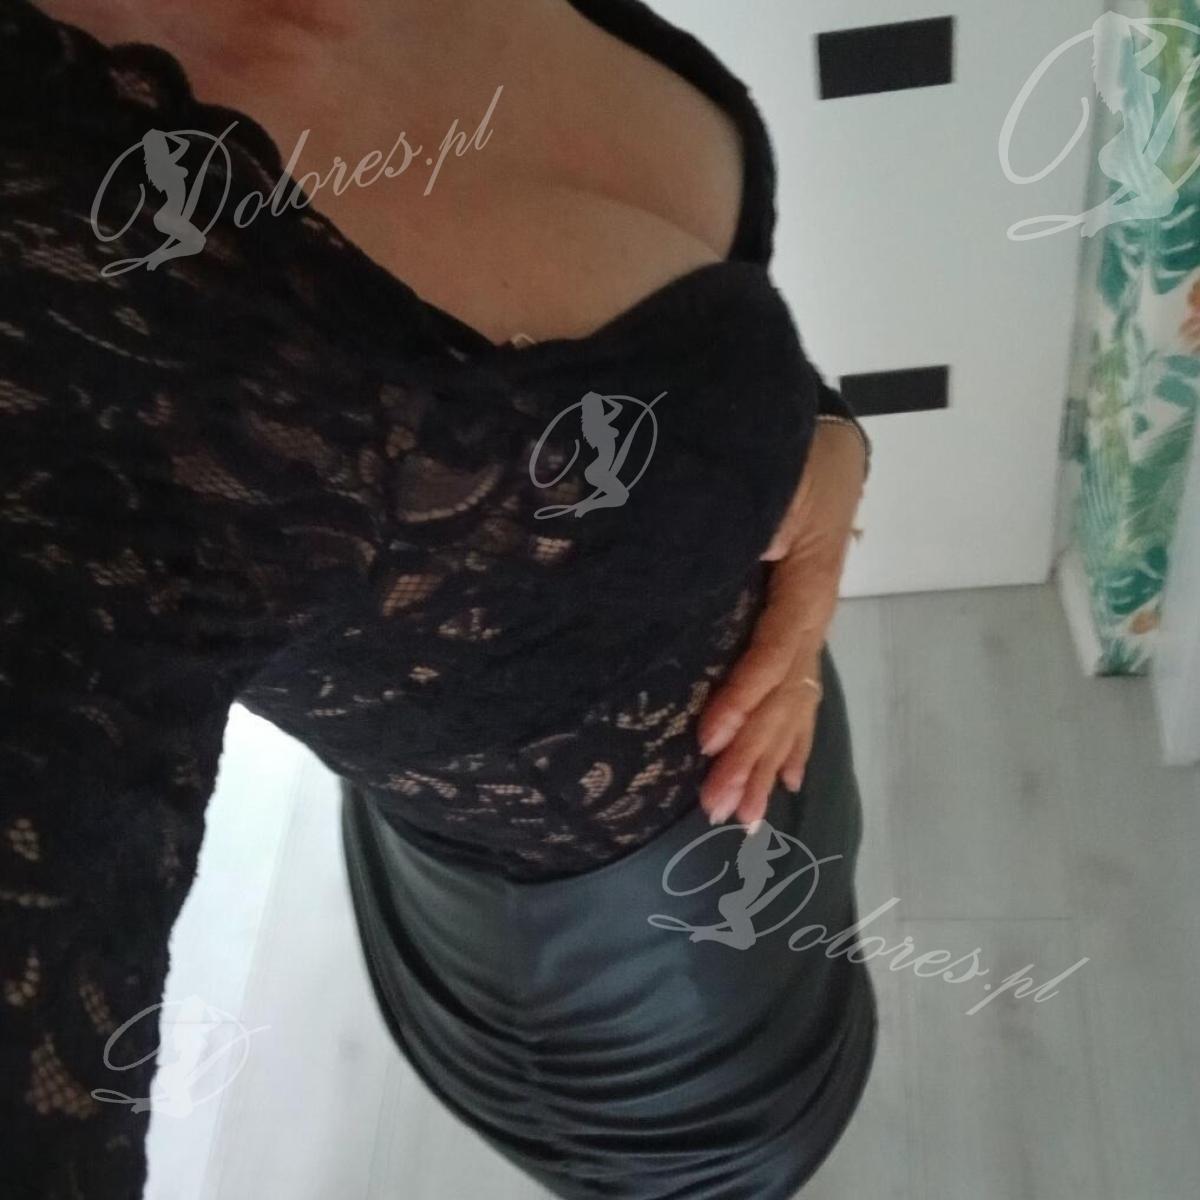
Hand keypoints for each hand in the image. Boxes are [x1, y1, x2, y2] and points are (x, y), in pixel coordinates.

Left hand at [696, 422, 866, 826]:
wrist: (815, 437)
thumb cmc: (782, 458)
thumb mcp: (766, 488)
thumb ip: (741, 526)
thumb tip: (704, 568)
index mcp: (806, 585)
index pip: (774, 654)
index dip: (743, 697)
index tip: (706, 739)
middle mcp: (812, 615)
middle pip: (785, 697)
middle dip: (752, 756)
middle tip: (718, 809)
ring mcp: (808, 626)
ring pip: (793, 705)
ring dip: (768, 761)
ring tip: (747, 816)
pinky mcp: (799, 627)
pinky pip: (802, 693)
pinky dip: (795, 739)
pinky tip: (790, 779)